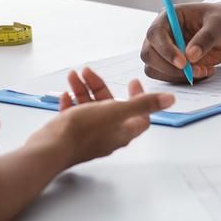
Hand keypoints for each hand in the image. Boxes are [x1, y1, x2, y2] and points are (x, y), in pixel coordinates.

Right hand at [27, 66, 174, 166]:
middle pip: (110, 107)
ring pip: (90, 108)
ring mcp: (87, 137)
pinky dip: (72, 103)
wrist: (49, 149)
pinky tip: (65, 94)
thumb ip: (142, 104)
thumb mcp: (115, 111)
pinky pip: (74, 116)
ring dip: (83, 90)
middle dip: (100, 86)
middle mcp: (107, 135)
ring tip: (72, 76)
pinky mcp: (70, 137)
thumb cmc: (82, 131)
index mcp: (121, 131)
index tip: (131, 81)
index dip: (139, 97)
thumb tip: (170, 100)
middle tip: (87, 71)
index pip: (139, 115)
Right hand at [139, 2, 220, 82]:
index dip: (165, 49)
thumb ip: (205, 38)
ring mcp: (164, 50)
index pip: (155, 33)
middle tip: (195, 71)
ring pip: (154, 69)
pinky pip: (167, 77)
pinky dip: (183, 80)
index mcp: (169, 17)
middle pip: (149, 54)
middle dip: (170, 67)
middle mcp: (162, 34)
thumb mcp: (219, 25)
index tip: (183, 63)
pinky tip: (203, 72)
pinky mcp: (170, 64)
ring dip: (178, 76)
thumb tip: (191, 55)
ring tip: (204, 70)